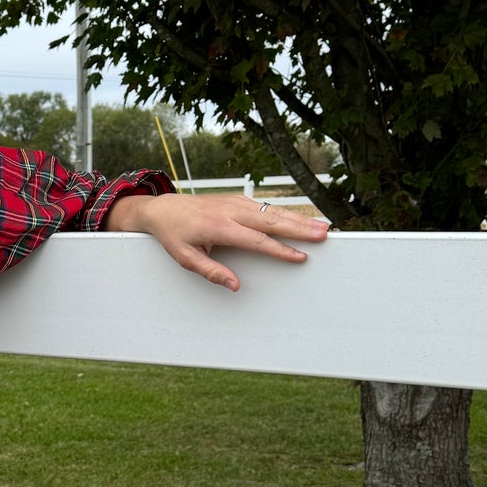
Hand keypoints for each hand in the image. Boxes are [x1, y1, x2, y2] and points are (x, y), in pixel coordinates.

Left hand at [104, 191, 329, 290]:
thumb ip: (211, 272)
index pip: (256, 241)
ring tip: (322, 226)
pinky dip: (286, 213)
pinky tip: (302, 219)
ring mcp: (236, 203)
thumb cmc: (174, 234)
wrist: (163, 208)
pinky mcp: (239, 200)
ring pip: (273, 211)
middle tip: (323, 234)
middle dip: (300, 228)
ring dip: (299, 218)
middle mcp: (231, 211)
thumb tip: (234, 285)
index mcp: (219, 227)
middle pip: (272, 221)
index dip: (280, 250)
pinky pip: (266, 207)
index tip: (299, 256)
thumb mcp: (186, 259)